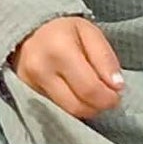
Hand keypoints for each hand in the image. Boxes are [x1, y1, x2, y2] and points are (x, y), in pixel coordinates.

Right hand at [10, 14, 124, 119]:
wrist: (27, 30)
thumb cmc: (64, 30)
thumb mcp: (90, 33)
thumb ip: (105, 59)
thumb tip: (117, 87)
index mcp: (59, 50)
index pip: (90, 89)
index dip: (108, 98)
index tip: (117, 93)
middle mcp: (40, 69)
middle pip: (78, 106)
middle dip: (98, 106)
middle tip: (106, 96)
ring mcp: (29, 84)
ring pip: (67, 113)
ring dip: (86, 109)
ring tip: (92, 95)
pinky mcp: (26, 93)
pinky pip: (55, 110)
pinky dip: (71, 107)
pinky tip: (75, 95)